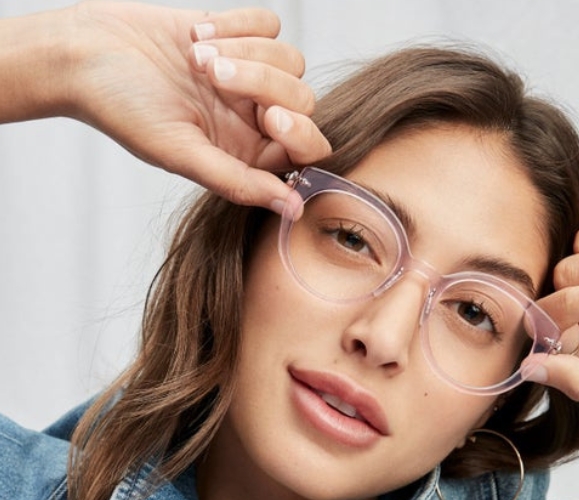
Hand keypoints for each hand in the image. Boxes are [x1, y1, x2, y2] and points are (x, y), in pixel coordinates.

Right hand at [63, 2, 330, 209]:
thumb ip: (239, 183)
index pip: (307, 148)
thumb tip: (294, 210)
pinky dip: (234, 24)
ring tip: (194, 57)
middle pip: (303, 99)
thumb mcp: (180, 153)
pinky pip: (268, 24)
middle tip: (211, 75)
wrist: (82, 52)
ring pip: (290, 59)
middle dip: (263, 81)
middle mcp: (253, 120)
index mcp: (248, 155)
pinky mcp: (235, 35)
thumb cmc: (122, 109)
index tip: (268, 115)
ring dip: (244, 50)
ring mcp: (248, 77)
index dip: (299, 131)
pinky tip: (194, 35)